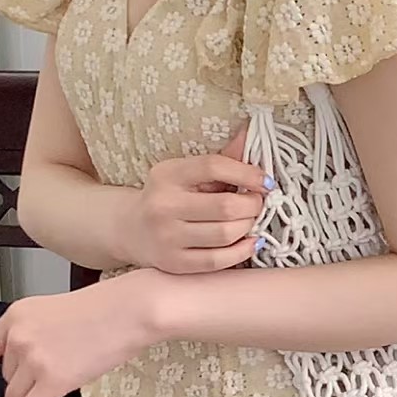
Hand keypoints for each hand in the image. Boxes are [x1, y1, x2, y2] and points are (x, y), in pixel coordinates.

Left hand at [0, 273, 154, 396]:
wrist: (127, 311)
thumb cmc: (106, 309)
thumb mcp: (57, 312)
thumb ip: (40, 334)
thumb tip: (37, 361)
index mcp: (18, 315)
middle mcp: (19, 336)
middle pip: (7, 375)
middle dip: (14, 391)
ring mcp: (34, 359)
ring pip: (14, 396)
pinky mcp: (51, 380)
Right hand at [122, 130, 270, 273]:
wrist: (132, 229)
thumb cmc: (169, 197)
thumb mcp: (186, 172)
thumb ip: (221, 159)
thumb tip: (250, 133)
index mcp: (167, 175)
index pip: (214, 167)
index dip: (247, 174)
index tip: (265, 182)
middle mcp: (163, 206)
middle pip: (225, 206)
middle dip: (253, 205)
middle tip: (258, 204)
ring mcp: (167, 237)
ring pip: (225, 234)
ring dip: (249, 227)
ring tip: (250, 221)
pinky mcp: (174, 263)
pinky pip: (218, 260)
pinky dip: (242, 251)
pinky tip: (250, 242)